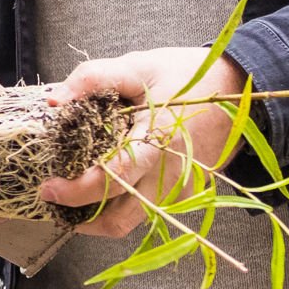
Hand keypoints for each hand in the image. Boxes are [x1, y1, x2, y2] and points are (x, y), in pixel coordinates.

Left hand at [40, 47, 248, 237]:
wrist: (239, 90)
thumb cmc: (187, 77)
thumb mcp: (140, 66)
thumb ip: (95, 78)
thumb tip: (55, 99)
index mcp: (157, 144)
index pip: (113, 181)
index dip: (77, 191)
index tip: (48, 188)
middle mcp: (169, 177)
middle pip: (119, 220)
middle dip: (80, 218)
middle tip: (53, 199)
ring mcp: (178, 191)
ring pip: (131, 222)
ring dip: (97, 217)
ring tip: (71, 198)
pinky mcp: (183, 195)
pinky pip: (145, 211)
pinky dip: (119, 206)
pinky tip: (101, 186)